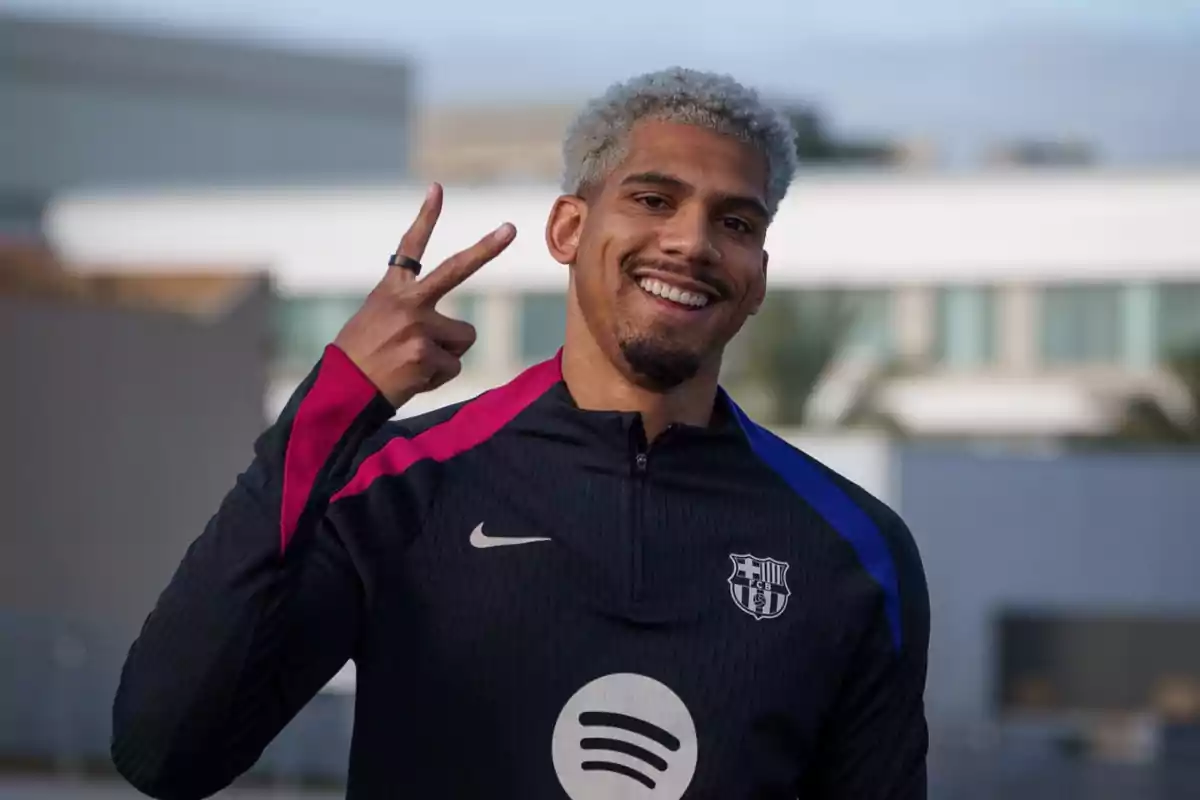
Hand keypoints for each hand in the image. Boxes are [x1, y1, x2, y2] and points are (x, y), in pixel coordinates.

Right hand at [333, 183, 515, 407]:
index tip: (437, 188)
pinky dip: (436, 377)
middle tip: (511, 227)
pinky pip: (453, 366)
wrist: (343, 389)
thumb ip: (412, 313)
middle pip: (456, 269)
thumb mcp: (377, 321)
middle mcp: (407, 301)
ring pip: (463, 337)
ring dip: (446, 354)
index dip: (425, 217)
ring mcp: (417, 325)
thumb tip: (459, 333)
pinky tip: (411, 379)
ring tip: (412, 363)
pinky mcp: (425, 352)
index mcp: (391, 290)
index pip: (409, 247)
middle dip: (487, 248)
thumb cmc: (362, 359)